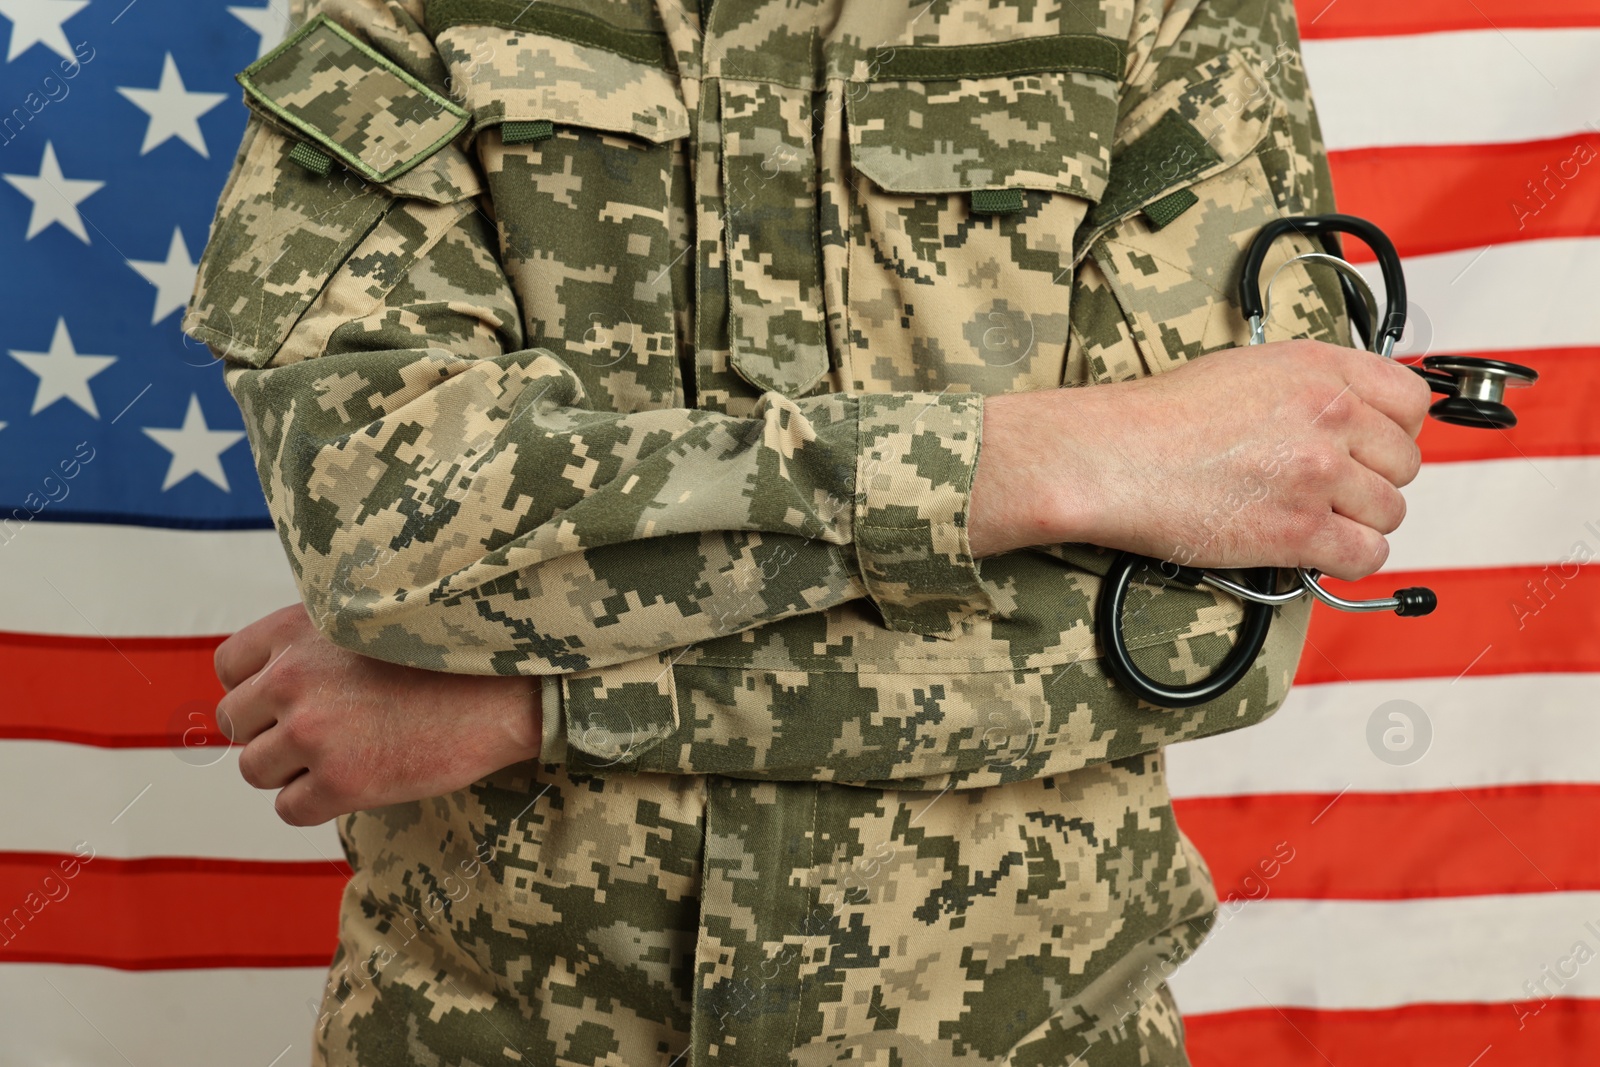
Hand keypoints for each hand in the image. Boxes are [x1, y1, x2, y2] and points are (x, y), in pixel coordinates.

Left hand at [212, 604, 541, 825]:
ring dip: (291, 771)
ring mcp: (314, 732)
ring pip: (255, 770)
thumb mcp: (369, 619)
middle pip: (234, 722)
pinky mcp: (342, 782)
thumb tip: (269, 686)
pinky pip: (289, 809)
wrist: (509, 691)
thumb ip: (313, 643)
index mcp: (296, 630)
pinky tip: (358, 782)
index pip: (229, 667)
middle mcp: (293, 678)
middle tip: (325, 734)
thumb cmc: (448, 654)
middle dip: (271, 732)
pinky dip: (316, 803)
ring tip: (344, 757)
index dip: (258, 688)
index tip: (294, 698)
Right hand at [970, 340, 1433, 581]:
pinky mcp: (1300, 530)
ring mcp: (1319, 475)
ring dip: (1356, 523)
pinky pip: (1365, 556)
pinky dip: (1345, 560)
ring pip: (1389, 513)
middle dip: (1372, 481)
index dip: (1395, 431)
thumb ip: (1310, 387)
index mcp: (1320, 369)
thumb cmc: (1159, 418)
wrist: (1113, 457)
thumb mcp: (1247, 369)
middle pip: (1404, 463)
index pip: (1412, 402)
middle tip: (1329, 491)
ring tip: (1312, 521)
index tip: (1372, 448)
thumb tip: (1349, 416)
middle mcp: (1330, 417)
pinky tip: (1314, 551)